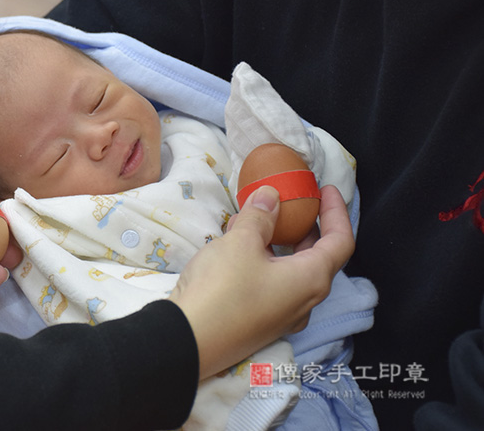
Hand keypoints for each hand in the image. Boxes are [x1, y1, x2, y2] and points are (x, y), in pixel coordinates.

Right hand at [169, 185, 353, 379]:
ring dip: (284, 244)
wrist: (188, 339)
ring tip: (261, 221)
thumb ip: (260, 216)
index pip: (340, 241)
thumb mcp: (240, 242)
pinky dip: (268, 261)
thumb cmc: (222, 289)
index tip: (327, 189)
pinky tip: (243, 250)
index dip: (336, 211)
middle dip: (308, 226)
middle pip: (319, 258)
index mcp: (311, 280)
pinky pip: (274, 285)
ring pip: (294, 272)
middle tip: (294, 203)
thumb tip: (271, 196)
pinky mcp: (260, 322)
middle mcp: (305, 301)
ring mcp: (282, 316)